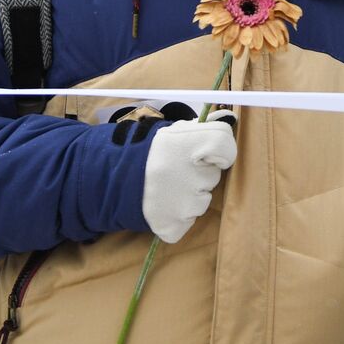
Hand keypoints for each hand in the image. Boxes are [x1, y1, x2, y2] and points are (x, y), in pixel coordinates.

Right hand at [141, 111, 236, 242]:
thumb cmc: (151, 153)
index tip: (211, 155)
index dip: (222, 150)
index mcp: (187, 143)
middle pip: (213, 176)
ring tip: (169, 188)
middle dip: (200, 174)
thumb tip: (230, 117)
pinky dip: (179, 217)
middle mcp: (188, 174)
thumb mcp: (175, 132)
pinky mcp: (173, 226)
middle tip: (178, 171)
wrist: (113, 180)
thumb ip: (205, 126)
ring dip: (191, 196)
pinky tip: (164, 205)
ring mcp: (182, 204)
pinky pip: (188, 222)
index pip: (224, 144)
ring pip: (202, 201)